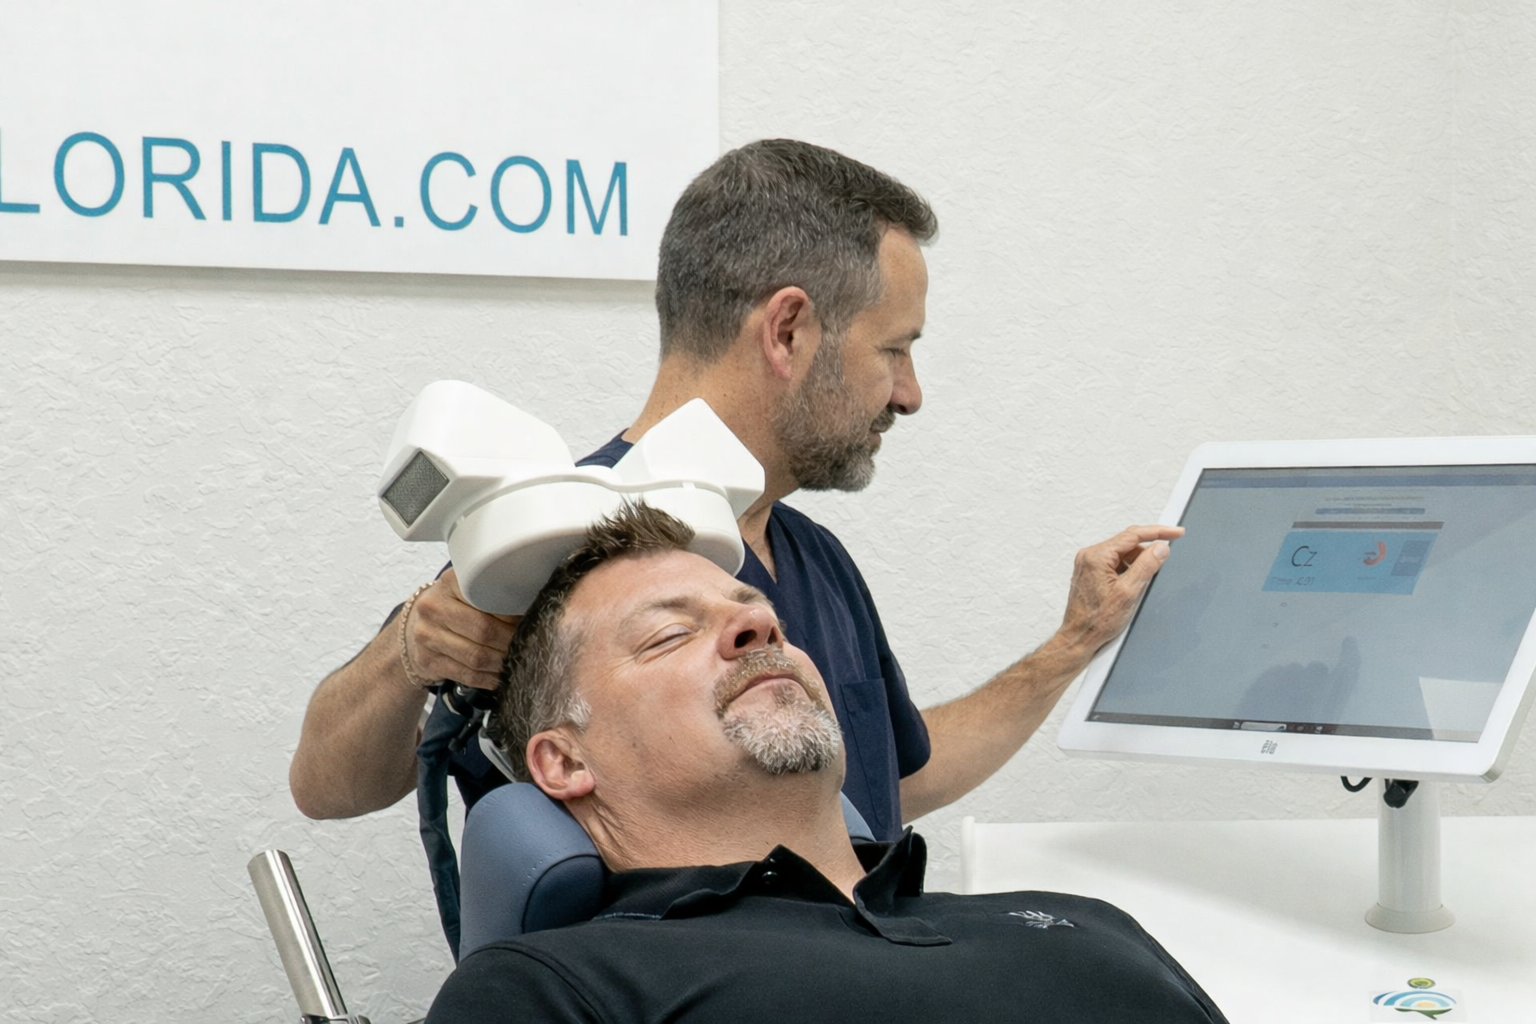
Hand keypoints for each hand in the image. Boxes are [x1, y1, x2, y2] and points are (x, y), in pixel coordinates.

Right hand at [403, 568, 519, 690]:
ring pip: (476, 656)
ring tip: (516, 661)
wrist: (414, 627)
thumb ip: (495, 593)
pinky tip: (500, 676)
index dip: (512, 613)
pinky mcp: (427, 661)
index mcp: (450, 582)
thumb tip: (534, 607)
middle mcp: (434, 607)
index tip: (529, 620)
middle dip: (510, 641)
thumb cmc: (453, 607)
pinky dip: (488, 678)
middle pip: (484, 630)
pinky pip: (466, 674)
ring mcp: (427, 635)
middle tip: (527, 645)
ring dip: (502, 663)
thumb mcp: (468, 590)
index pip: (488, 598)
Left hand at [1055, 524, 1183, 656]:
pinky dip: (1128, 571)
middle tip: (1166, 557)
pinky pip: (1115, 564)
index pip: (1132, 535)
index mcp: (1096, 557)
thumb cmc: (1097, 621)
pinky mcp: (1091, 574)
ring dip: (1138, 563)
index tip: (1176, 532)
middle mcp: (1089, 557)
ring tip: (1143, 584)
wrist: (1080, 638)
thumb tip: (1160, 548)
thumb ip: (1146, 566)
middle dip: (1148, 551)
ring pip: (1123, 555)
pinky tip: (1133, 586)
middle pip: (1127, 544)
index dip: (1158, 532)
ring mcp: (1089, 565)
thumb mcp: (1129, 593)